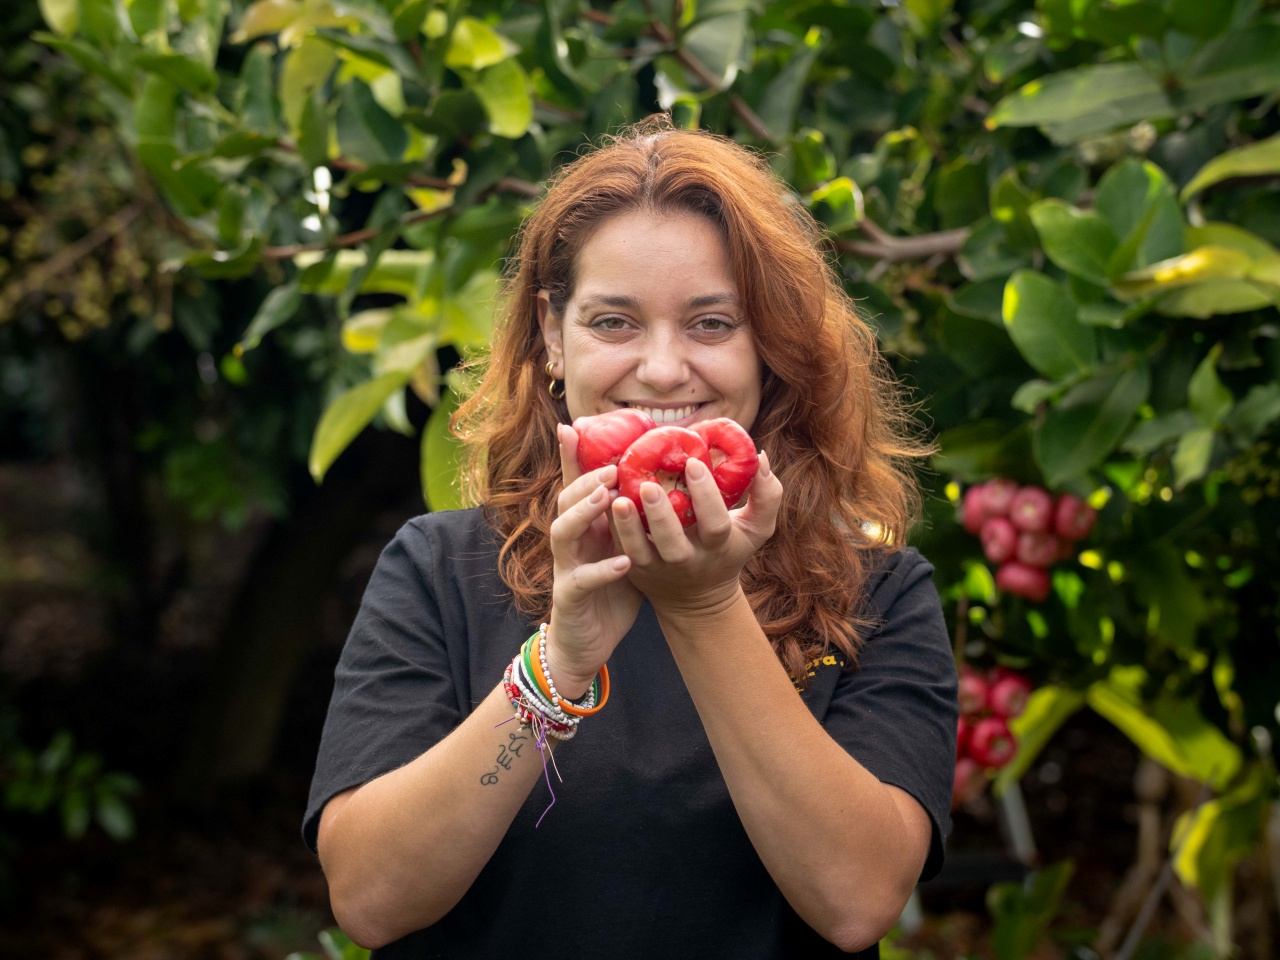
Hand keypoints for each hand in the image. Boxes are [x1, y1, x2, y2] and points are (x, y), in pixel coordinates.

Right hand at [543, 425, 642, 697]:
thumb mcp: (625, 546)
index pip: (575, 484)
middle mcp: (571, 541)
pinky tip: (624, 561)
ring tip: (609, 499)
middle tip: (611, 465)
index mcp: (585, 526)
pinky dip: (603, 569)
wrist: (588, 642)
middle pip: (566, 500)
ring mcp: (567, 567)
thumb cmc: (611, 589)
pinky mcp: (571, 596)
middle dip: (585, 479)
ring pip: (563, 532)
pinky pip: (583, 580)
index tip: (573, 424)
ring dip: (584, 513)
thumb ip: (636, 519)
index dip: (572, 456)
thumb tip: (670, 486)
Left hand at [611, 450, 782, 624]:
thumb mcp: (756, 529)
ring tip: (617, 497)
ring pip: (639, 551)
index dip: (706, 496)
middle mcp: (687, 560)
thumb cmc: (728, 549)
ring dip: (628, 526)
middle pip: (674, 543)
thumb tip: (761, 456)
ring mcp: (657, 568)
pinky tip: (604, 503)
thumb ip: (767, 495)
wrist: (697, 598)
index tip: (694, 463)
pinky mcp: (635, 570)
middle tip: (648, 484)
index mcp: (718, 546)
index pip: (715, 523)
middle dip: (661, 515)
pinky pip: (619, 550)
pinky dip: (612, 529)